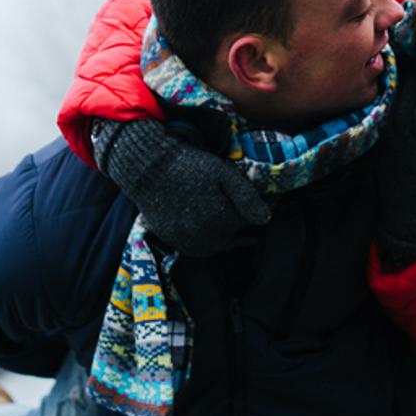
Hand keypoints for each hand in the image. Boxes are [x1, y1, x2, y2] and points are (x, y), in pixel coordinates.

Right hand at [95, 120, 270, 254]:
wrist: (149, 169)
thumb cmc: (190, 166)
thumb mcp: (224, 174)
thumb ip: (246, 197)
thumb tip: (266, 219)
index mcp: (224, 218)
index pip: (250, 221)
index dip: (257, 211)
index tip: (263, 203)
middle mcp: (208, 235)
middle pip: (234, 236)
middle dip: (241, 226)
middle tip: (244, 215)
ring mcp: (189, 240)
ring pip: (216, 246)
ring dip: (225, 237)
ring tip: (228, 225)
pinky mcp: (174, 240)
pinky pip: (197, 249)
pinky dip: (206, 243)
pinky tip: (208, 231)